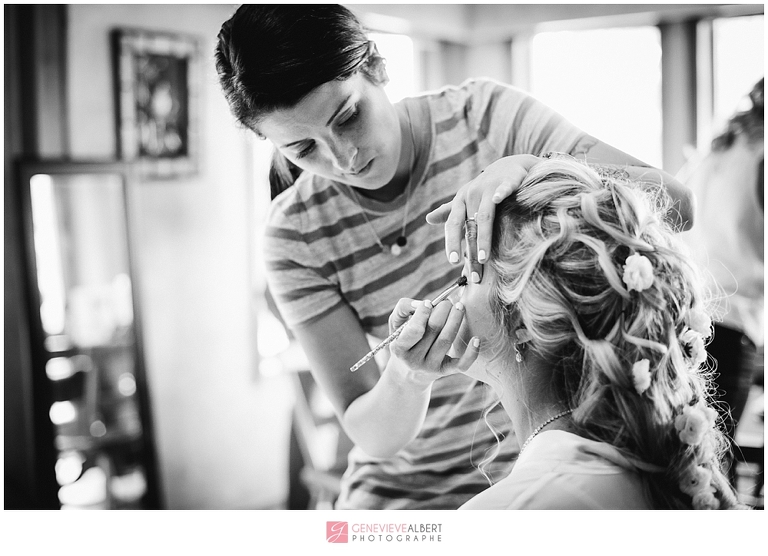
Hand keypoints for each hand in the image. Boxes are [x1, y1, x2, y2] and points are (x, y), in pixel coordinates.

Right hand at [387, 296, 479, 386]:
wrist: (408, 373)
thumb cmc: (404, 340)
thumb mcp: (396, 325)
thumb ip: (403, 308)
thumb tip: (422, 303)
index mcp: (399, 348)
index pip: (414, 330)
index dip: (423, 314)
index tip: (429, 303)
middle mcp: (414, 360)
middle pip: (433, 330)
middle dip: (442, 311)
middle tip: (447, 302)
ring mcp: (431, 367)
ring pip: (446, 340)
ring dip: (455, 320)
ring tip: (459, 306)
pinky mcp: (445, 371)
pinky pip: (461, 364)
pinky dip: (471, 353)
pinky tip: (476, 339)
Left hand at [426, 154, 538, 281]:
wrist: (508, 165)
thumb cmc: (484, 188)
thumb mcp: (465, 199)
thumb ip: (449, 211)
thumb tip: (428, 219)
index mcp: (461, 201)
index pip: (453, 225)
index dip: (452, 242)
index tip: (453, 262)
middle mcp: (472, 195)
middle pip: (469, 224)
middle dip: (469, 248)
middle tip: (471, 269)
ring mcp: (489, 187)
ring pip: (484, 215)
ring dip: (483, 237)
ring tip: (484, 258)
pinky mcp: (507, 181)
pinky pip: (503, 188)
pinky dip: (500, 193)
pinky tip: (498, 199)